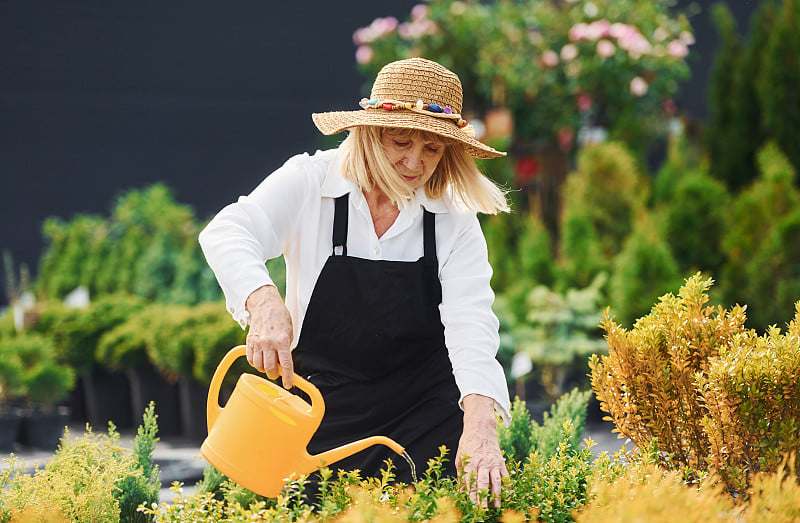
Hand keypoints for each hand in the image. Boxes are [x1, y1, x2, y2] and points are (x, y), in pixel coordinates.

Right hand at [245, 285, 293, 388]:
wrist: (265, 305)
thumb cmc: (279, 317)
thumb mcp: (289, 332)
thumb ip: (286, 348)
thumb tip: (284, 364)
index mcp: (281, 340)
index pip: (286, 364)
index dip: (288, 377)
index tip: (289, 384)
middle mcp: (268, 342)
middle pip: (270, 368)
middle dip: (275, 374)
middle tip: (278, 373)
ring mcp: (257, 343)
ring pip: (259, 366)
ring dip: (265, 370)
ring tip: (269, 366)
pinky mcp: (249, 342)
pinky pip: (251, 359)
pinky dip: (256, 364)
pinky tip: (261, 360)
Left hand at [456, 394, 507, 508]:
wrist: (481, 428)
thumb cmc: (468, 443)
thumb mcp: (460, 456)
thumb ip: (461, 474)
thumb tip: (460, 491)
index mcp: (470, 462)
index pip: (470, 481)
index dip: (470, 494)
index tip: (470, 506)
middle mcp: (482, 463)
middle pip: (483, 483)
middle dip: (483, 498)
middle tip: (482, 511)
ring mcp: (493, 462)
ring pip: (496, 481)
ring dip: (496, 495)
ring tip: (497, 507)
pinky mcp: (500, 461)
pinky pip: (505, 475)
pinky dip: (507, 486)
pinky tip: (508, 495)